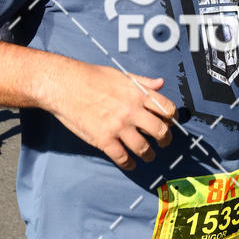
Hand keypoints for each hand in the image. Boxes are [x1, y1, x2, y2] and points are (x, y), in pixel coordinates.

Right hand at [48, 62, 177, 169]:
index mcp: (138, 94)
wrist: (66, 85)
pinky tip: (130, 164)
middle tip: (164, 143)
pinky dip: (129, 164)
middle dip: (165, 140)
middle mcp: (131, 111)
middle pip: (160, 131)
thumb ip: (142, 81)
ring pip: (143, 148)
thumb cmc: (92, 77)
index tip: (169, 123)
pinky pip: (122, 158)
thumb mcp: (121, 75)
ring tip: (149, 156)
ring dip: (149, 154)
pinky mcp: (104, 139)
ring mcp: (118, 126)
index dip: (172, 118)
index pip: (166, 109)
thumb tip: (161, 83)